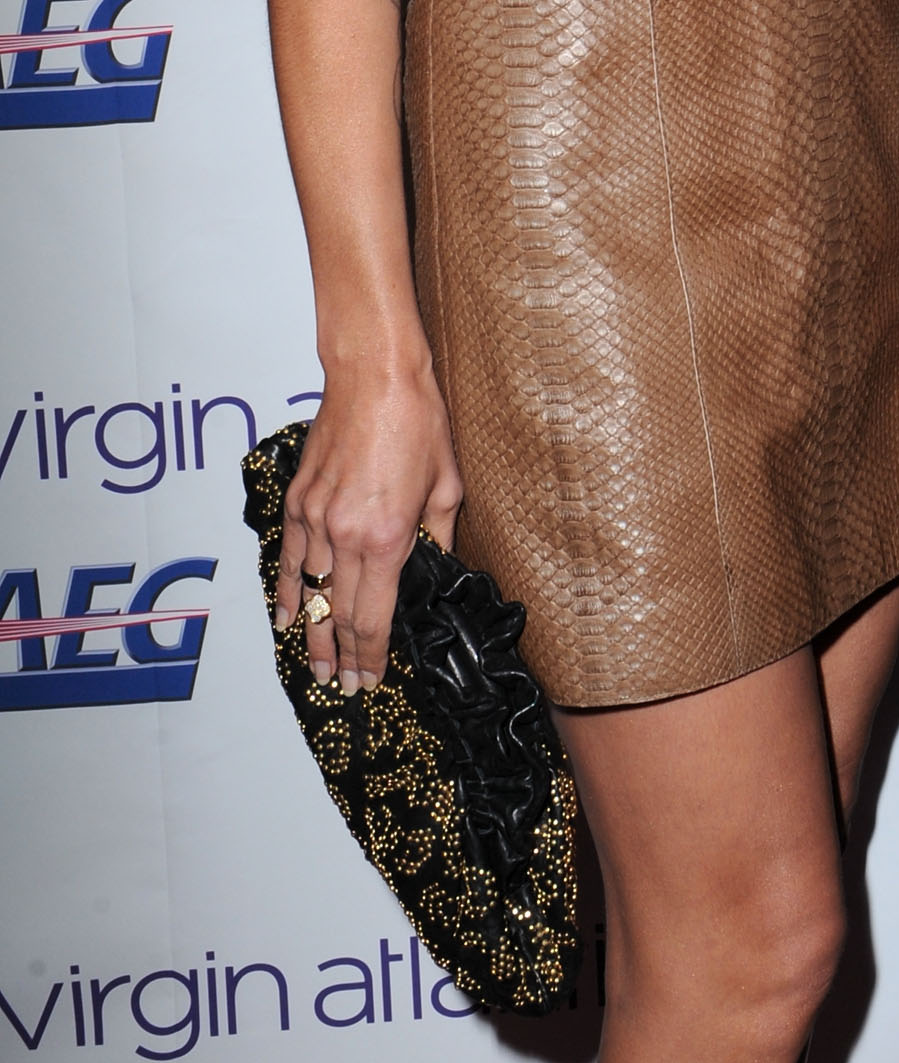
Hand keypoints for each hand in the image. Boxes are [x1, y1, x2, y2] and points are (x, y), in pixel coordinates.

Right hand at [274, 367, 461, 693]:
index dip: (370, 655)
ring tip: (316, 669)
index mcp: (387, 538)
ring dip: (313, 635)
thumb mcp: (447, 485)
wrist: (374, 376)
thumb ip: (438, 536)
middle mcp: (345, 536)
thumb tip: (436, 567)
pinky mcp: (298, 501)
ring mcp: (315, 520)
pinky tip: (288, 617)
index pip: (373, 617)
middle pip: (340, 613)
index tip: (369, 680)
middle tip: (343, 685)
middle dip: (341, 655)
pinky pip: (289, 558)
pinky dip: (287, 591)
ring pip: (311, 593)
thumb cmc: (418, 422)